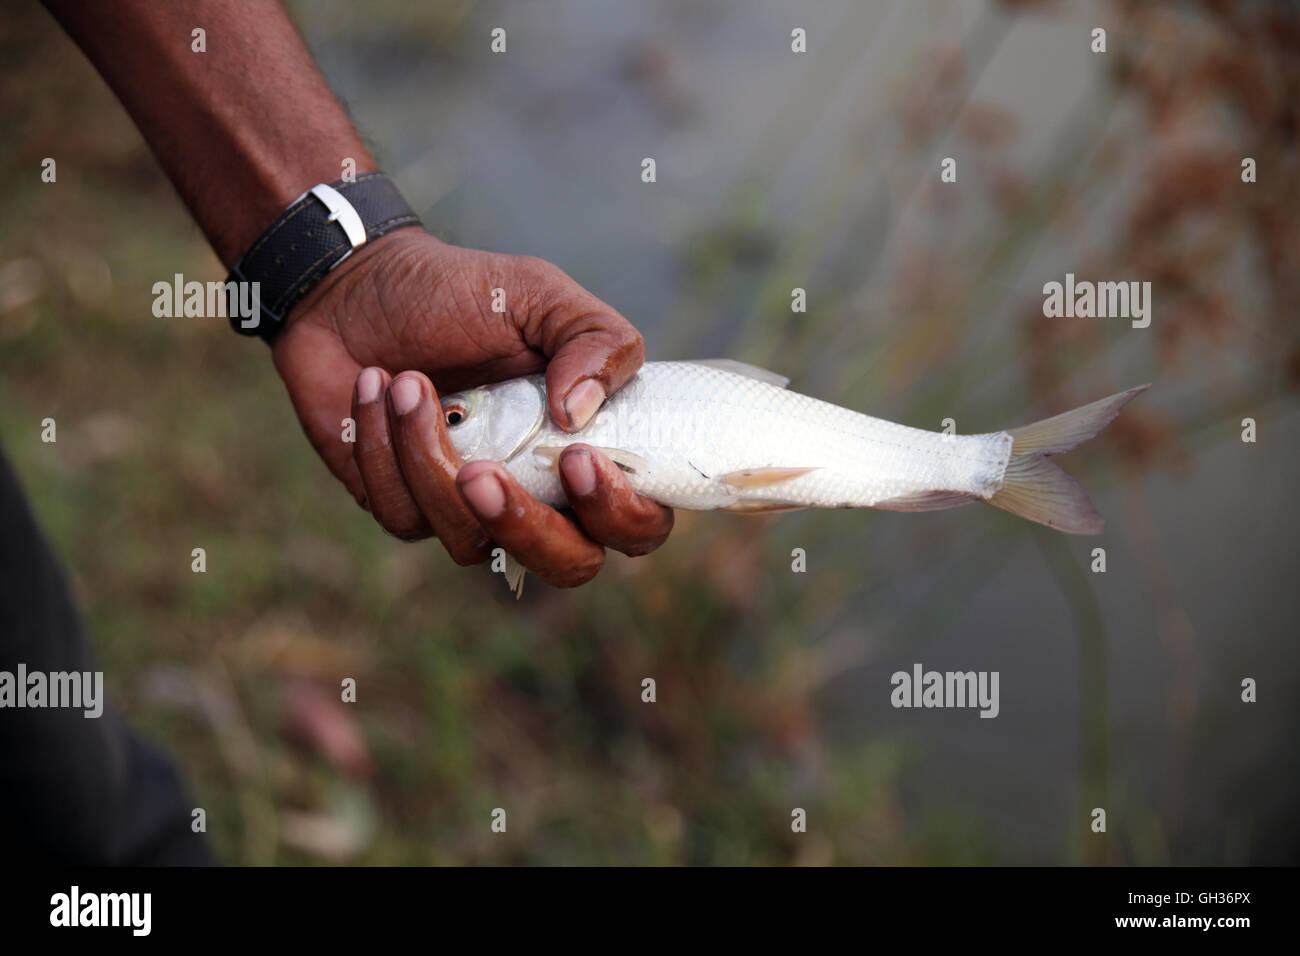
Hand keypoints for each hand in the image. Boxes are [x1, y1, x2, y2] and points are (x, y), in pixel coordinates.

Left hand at [270, 228, 673, 586]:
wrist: (357, 288)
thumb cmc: (462, 294)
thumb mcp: (539, 294)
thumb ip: (594, 338)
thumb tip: (582, 413)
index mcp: (591, 446)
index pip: (638, 522)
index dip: (620, 513)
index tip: (577, 458)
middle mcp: (542, 492)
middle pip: (568, 565)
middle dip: (526, 527)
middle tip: (480, 472)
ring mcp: (472, 509)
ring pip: (471, 542)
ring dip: (431, 460)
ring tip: (406, 382)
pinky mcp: (407, 508)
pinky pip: (404, 516)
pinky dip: (385, 447)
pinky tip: (375, 387)